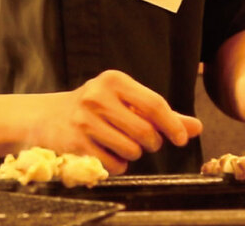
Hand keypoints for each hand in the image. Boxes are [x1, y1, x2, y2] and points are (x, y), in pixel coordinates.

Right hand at [31, 70, 202, 174]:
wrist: (48, 117)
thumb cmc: (96, 107)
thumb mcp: (125, 101)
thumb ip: (160, 113)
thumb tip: (196, 127)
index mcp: (114, 80)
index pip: (154, 104)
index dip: (173, 125)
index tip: (181, 138)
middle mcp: (97, 96)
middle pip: (145, 131)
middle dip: (152, 143)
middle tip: (146, 142)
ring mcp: (84, 120)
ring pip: (131, 151)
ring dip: (133, 154)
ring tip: (122, 144)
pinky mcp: (76, 143)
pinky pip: (113, 164)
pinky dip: (118, 165)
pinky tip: (108, 153)